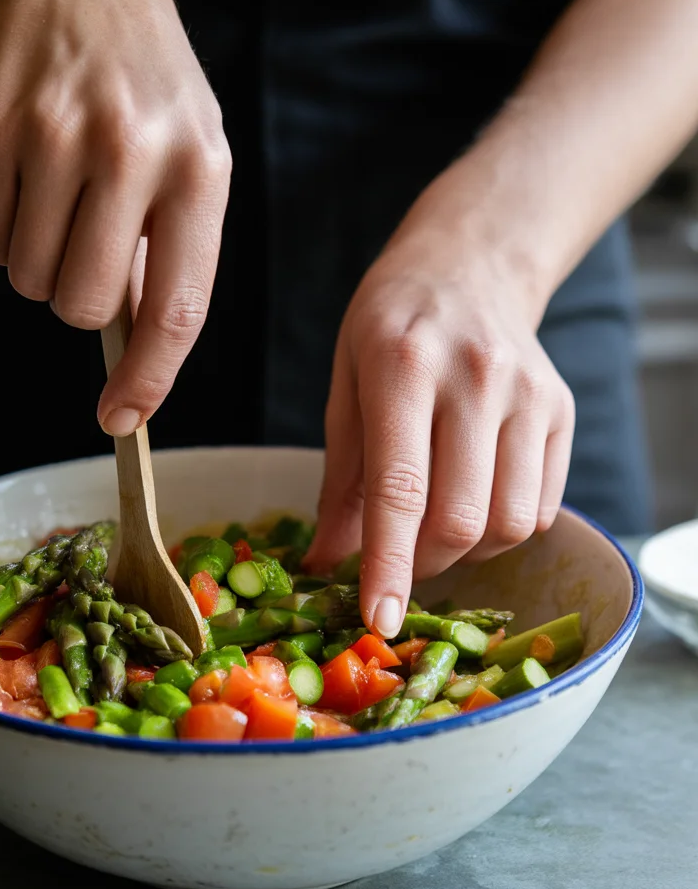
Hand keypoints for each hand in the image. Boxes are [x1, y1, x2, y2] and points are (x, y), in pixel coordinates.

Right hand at [0, 0, 230, 434]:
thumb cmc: (151, 99)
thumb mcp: (194, 164)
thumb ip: (174, 258)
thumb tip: (136, 357)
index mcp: (200, 172)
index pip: (177, 308)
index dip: (150, 378)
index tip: (123, 420)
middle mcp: (131, 151)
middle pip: (85, 303)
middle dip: (83, 301)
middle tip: (91, 250)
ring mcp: (56, 135)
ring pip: (31, 277)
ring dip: (43, 265)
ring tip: (65, 201)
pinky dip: (6, 232)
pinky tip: (31, 179)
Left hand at [305, 221, 574, 639]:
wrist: (469, 266)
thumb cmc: (391, 326)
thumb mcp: (345, 385)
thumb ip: (341, 480)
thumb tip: (326, 564)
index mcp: (403, 367)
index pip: (399, 490)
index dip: (388, 566)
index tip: (378, 622)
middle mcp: (476, 379)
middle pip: (461, 520)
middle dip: (423, 565)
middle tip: (398, 561)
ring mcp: (529, 395)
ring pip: (508, 525)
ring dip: (467, 552)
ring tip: (435, 525)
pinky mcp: (561, 411)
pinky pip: (540, 508)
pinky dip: (502, 528)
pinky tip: (474, 497)